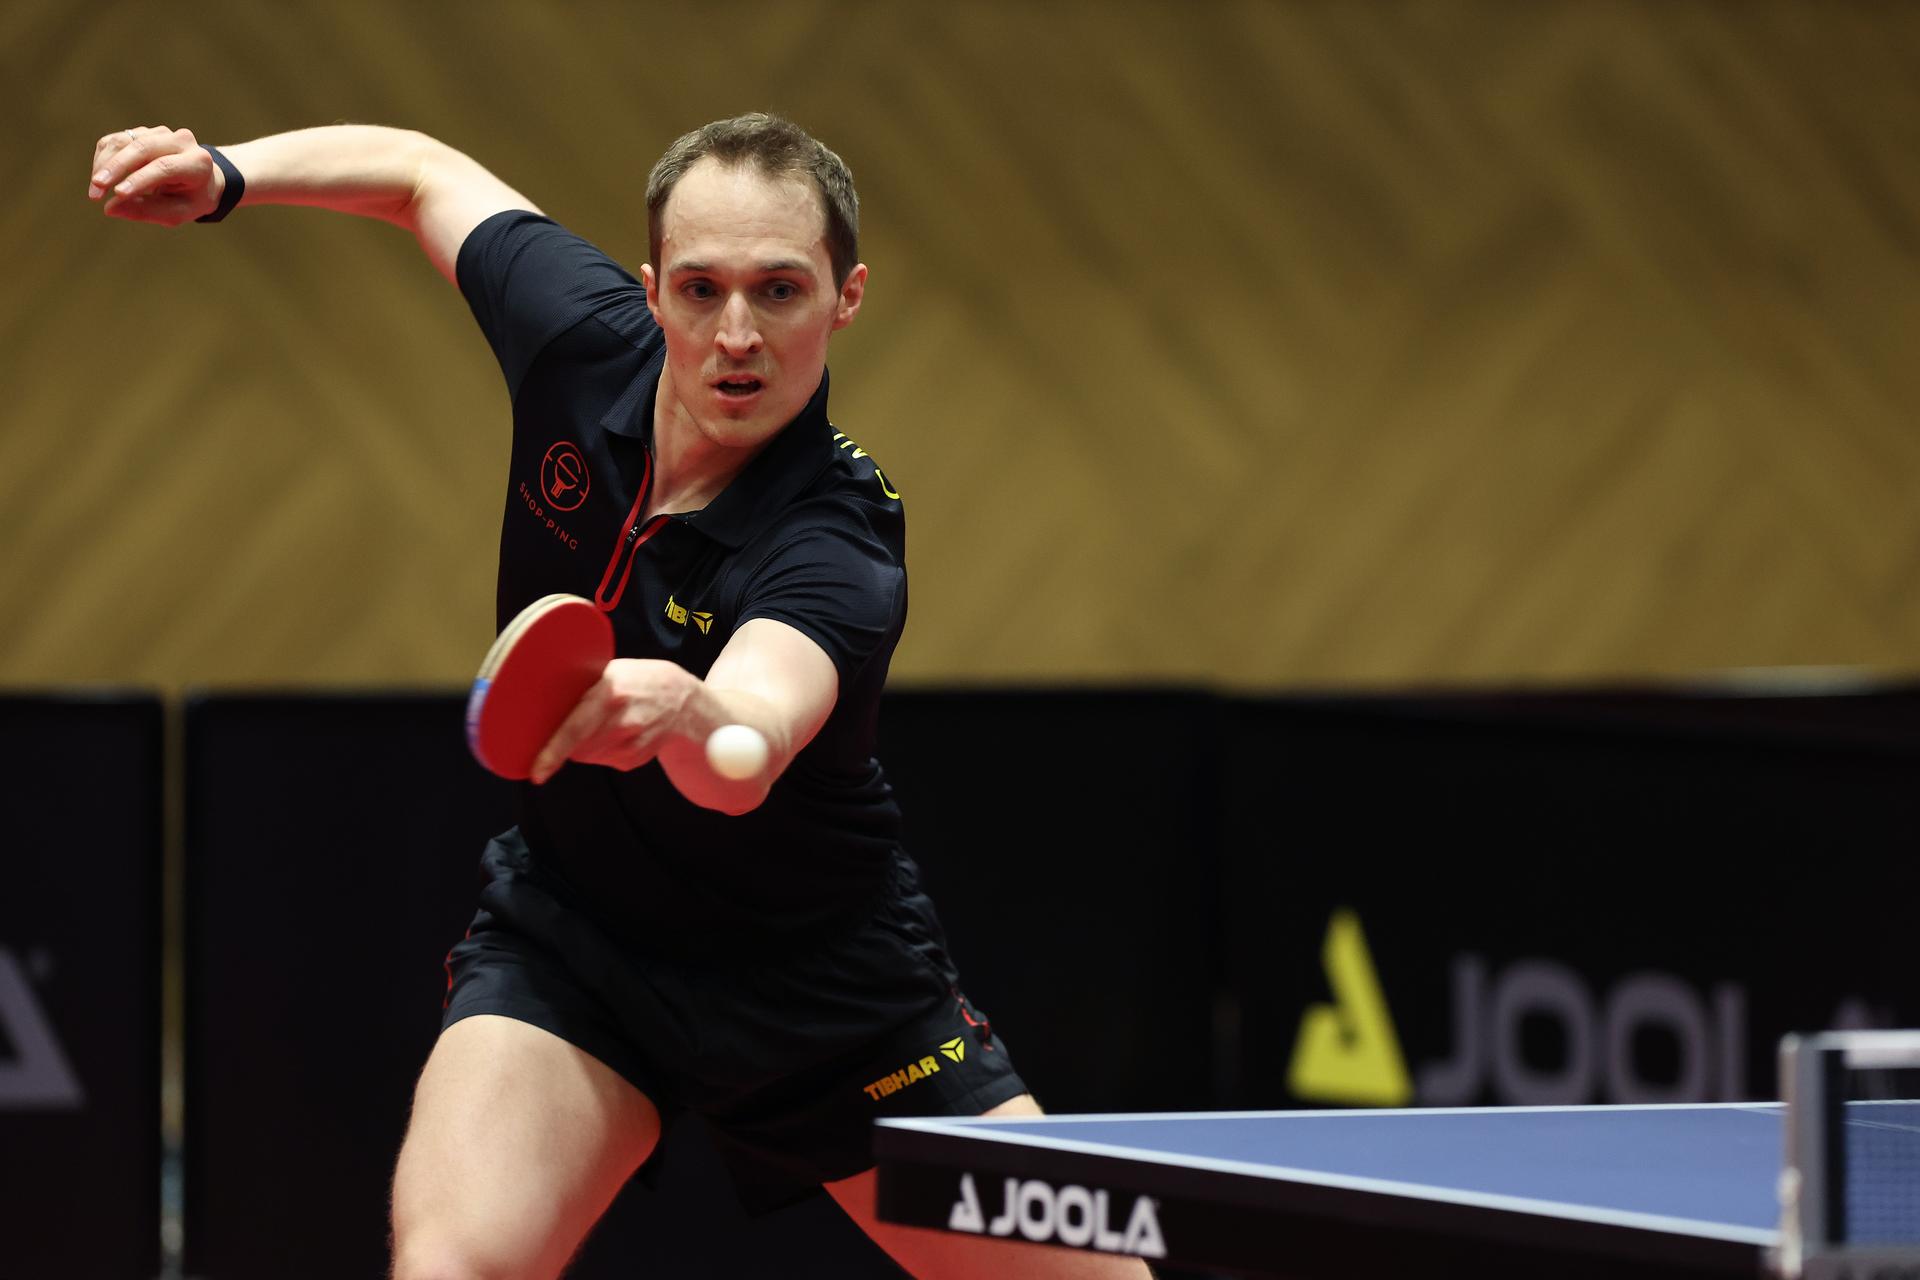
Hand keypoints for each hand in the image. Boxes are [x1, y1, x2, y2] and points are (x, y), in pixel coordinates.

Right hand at [88, 126, 220, 225]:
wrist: (199, 181)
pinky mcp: (142, 132)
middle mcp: (180, 140)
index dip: (140, 179)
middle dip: (116, 168)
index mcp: (197, 162)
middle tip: (96, 189)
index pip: (165, 167)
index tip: (118, 194)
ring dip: (104, 165)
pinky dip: (103, 160)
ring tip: (95, 191)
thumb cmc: (189, 200)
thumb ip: (148, 211)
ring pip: (124, 142)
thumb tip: (110, 209)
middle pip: (143, 148)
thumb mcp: (177, 213)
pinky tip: (99, 178)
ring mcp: (160, 133)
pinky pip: (115, 142)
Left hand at [530, 658, 696, 783]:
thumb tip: (546, 709)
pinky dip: (600, 749)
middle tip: (580, 721)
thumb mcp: (613, 670)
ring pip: (587, 755)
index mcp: (611, 693)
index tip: (537, 772)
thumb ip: (584, 687)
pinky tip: (618, 732)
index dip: (553, 752)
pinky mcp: (634, 760)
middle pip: (576, 746)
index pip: (575, 729)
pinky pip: (601, 760)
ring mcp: (631, 744)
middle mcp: (623, 720)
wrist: (684, 700)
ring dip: (584, 744)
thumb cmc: (641, 680)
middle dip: (567, 739)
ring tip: (605, 723)